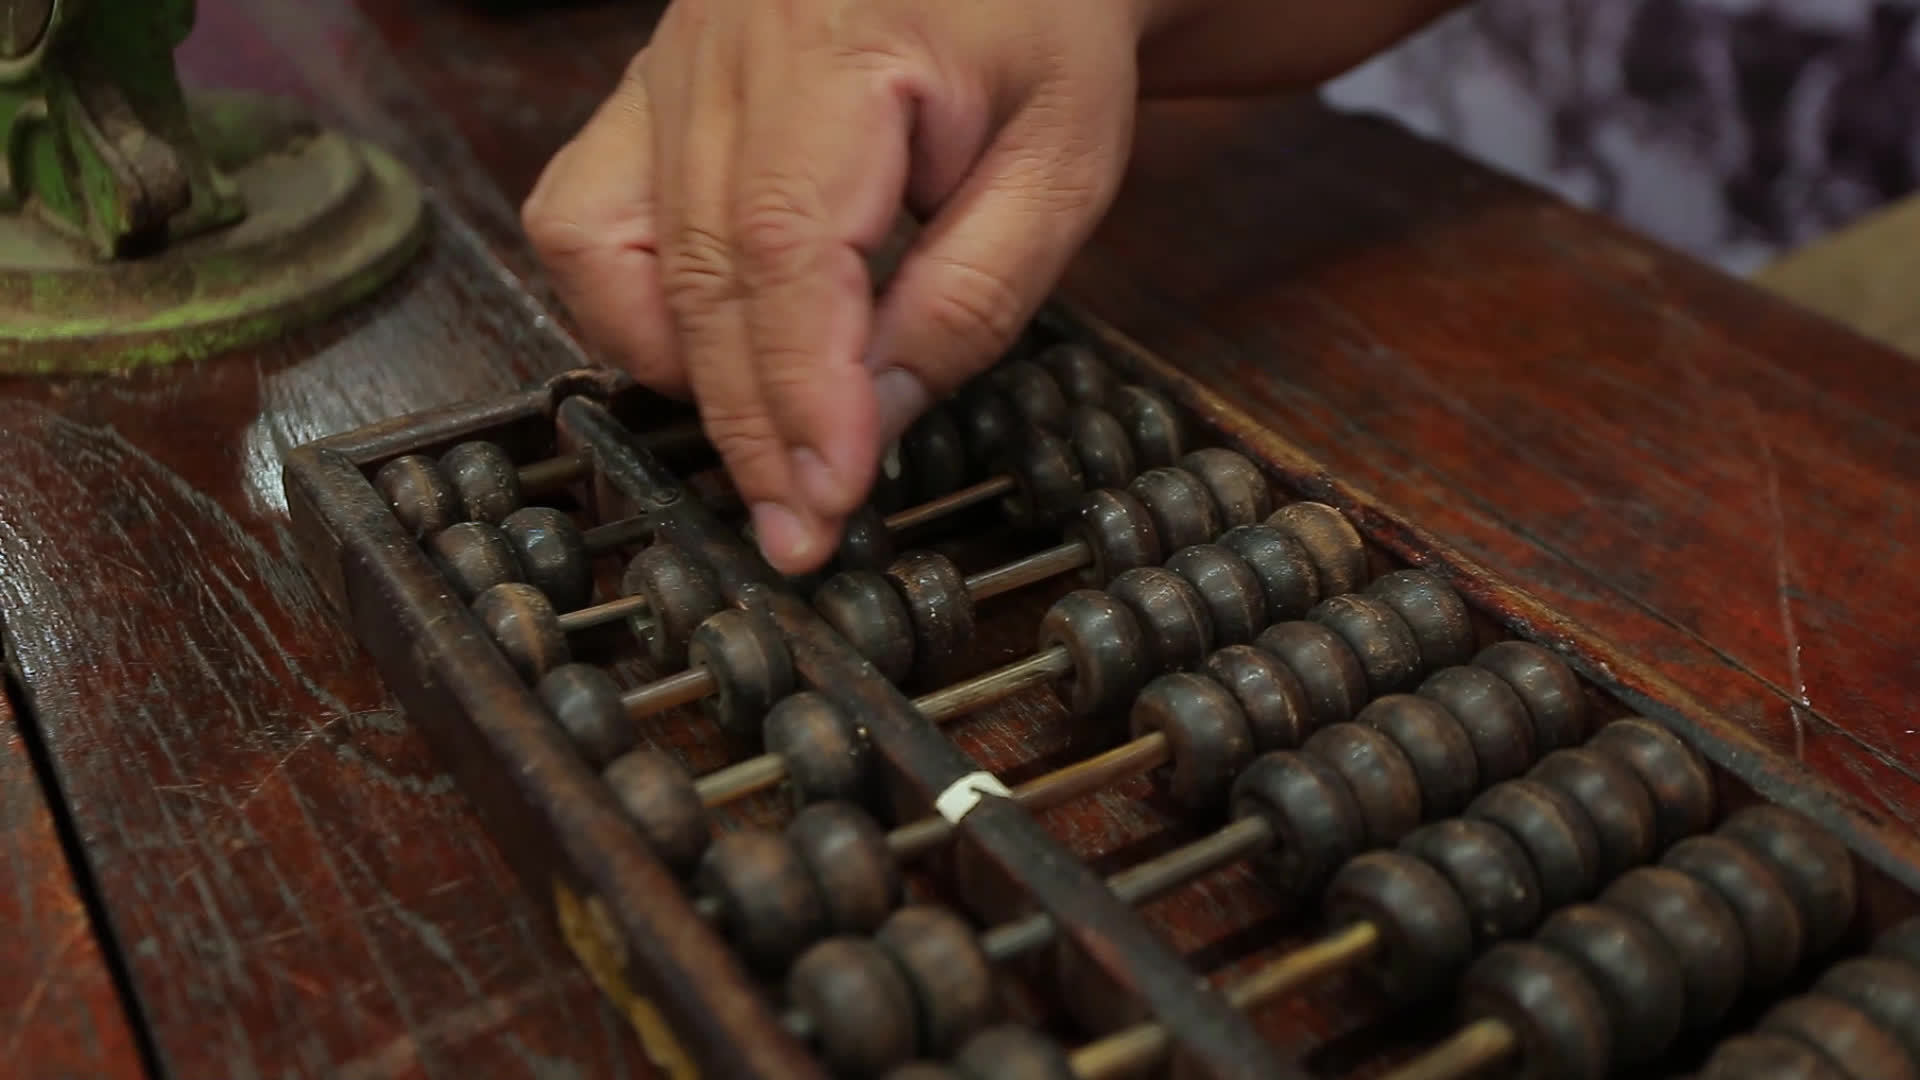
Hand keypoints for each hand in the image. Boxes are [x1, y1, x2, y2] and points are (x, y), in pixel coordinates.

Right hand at [523, 0, 1149, 573]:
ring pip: (613, 251)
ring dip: (682, 376)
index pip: (784, 245)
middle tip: (796, 535)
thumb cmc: (1042, 34)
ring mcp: (665, 68)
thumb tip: (870, 426)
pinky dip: (625, 311)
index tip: (831, 497)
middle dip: (749, 423)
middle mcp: (718, 48)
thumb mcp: (1061, 167)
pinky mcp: (644, 96)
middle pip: (696, 268)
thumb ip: (970, 298)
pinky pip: (582, 219)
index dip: (800, 388)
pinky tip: (703, 358)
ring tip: (765, 448)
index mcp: (833, 39)